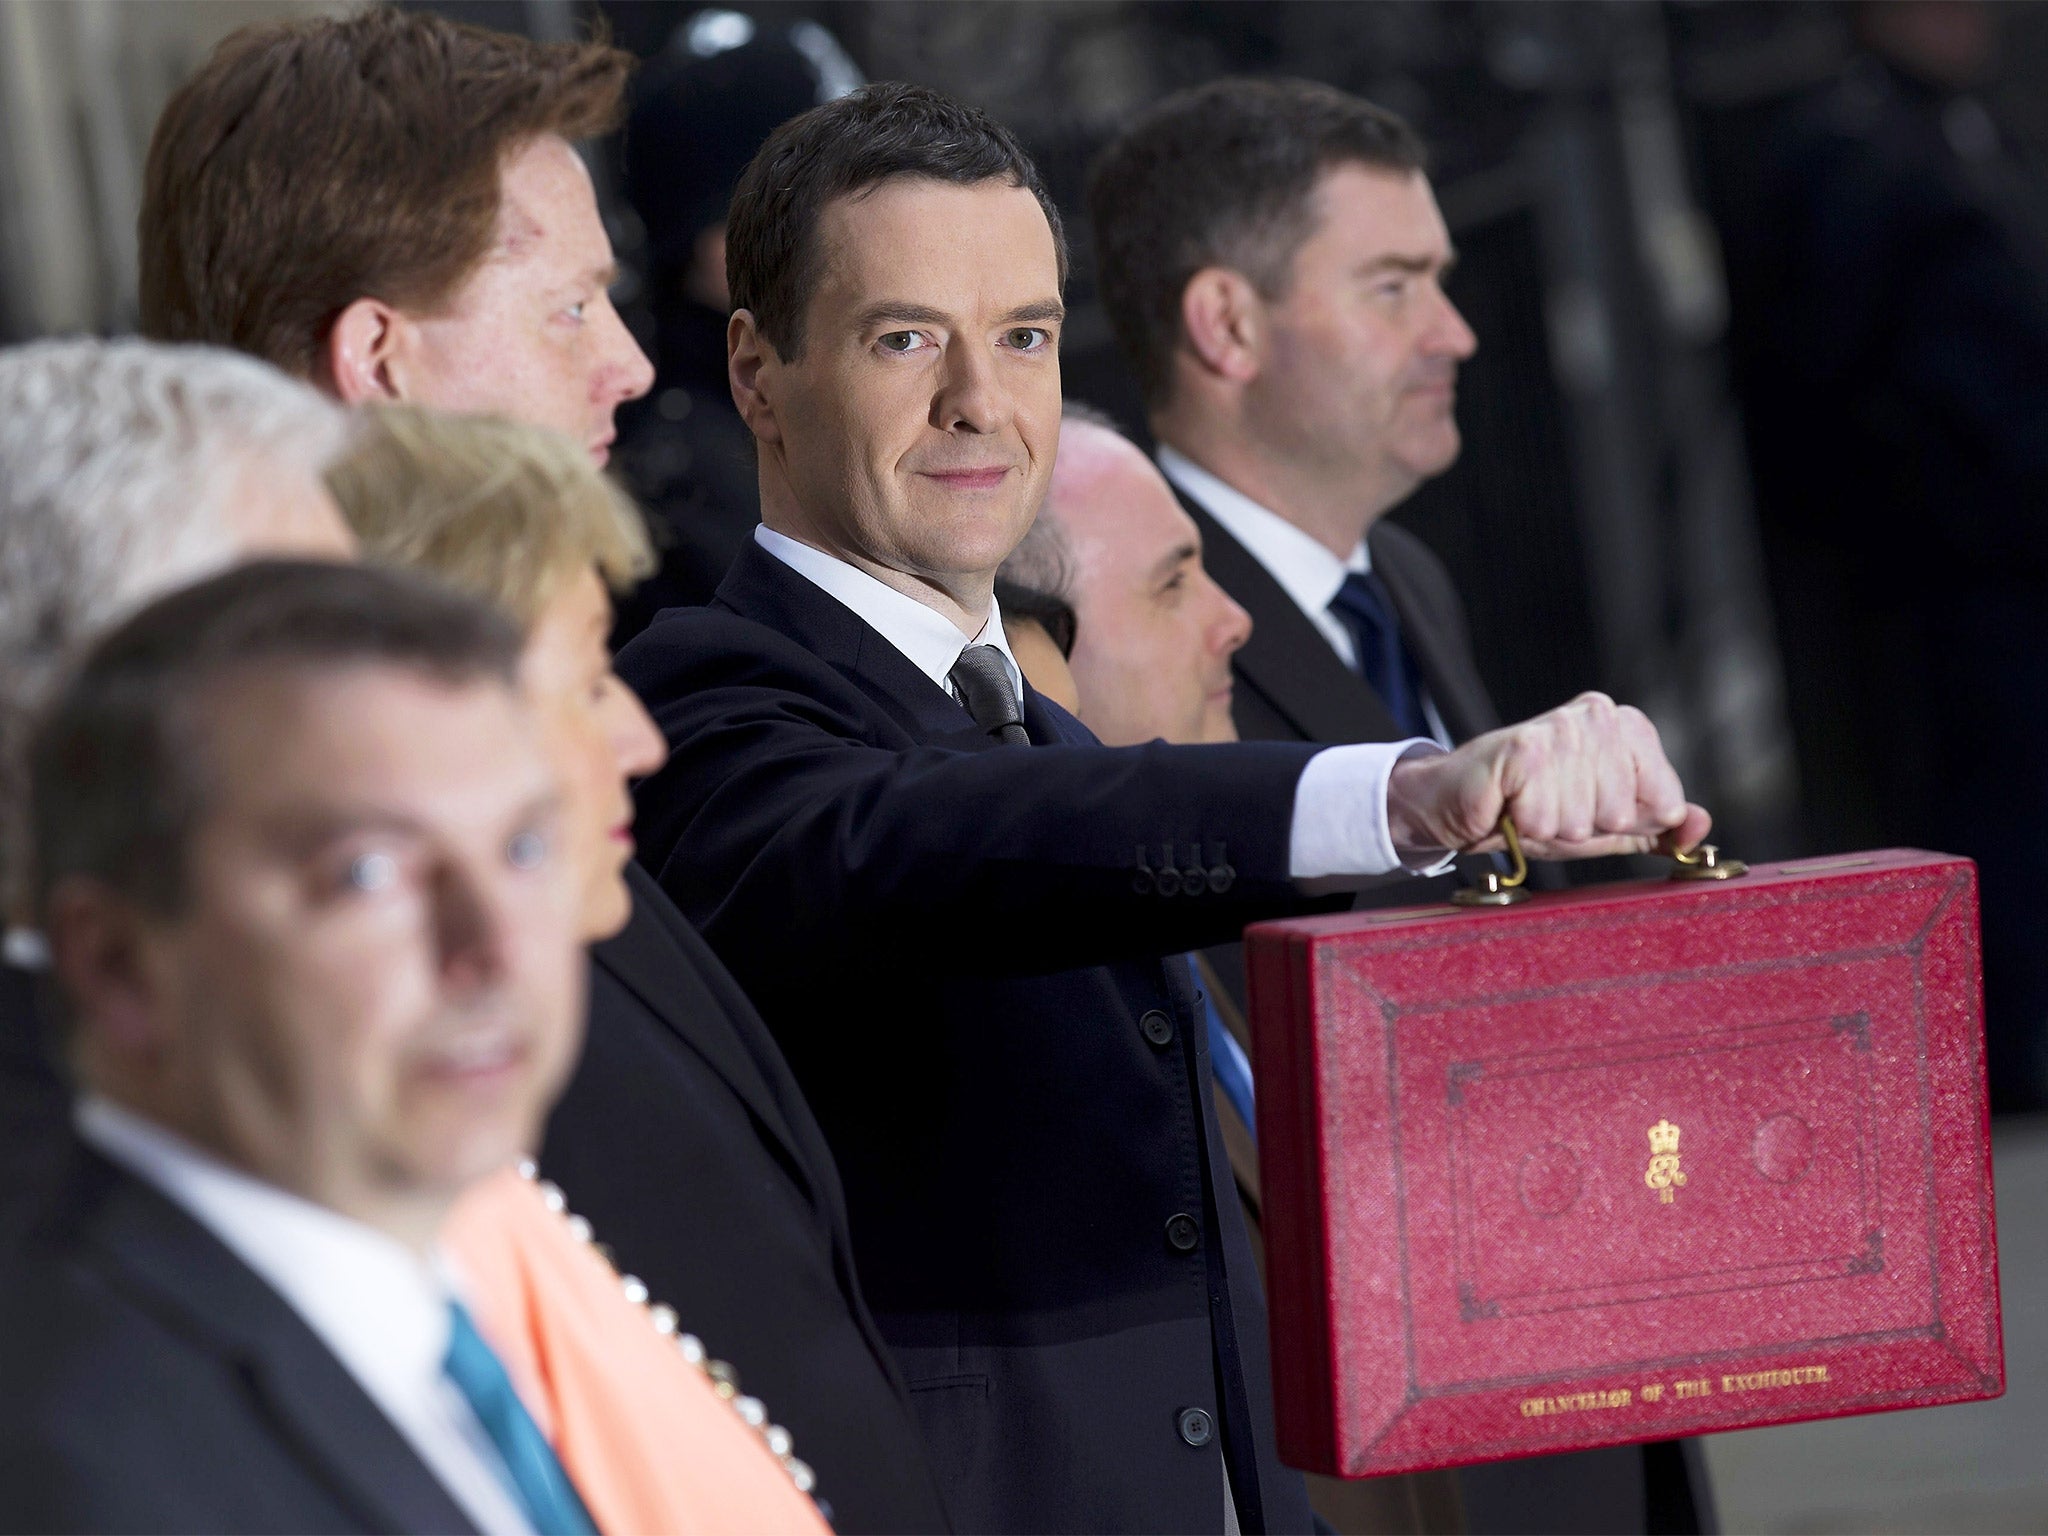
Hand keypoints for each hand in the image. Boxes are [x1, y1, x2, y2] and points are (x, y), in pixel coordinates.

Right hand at [1386, 692, 1710, 859]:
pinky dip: (1525, 825)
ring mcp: (1560, 728)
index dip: (1624, 821)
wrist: (1456, 804)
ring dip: (1551, 827)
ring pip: (1585, 818)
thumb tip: (1702, 827)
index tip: (1588, 807)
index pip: (1665, 800)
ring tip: (1528, 808)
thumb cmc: (1531, 810)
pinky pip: (1547, 817)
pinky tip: (1510, 806)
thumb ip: (1656, 826)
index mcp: (1626, 726)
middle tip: (1550, 809)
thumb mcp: (1604, 824)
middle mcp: (1597, 716)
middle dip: (1585, 827)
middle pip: (1623, 812)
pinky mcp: (1524, 747)